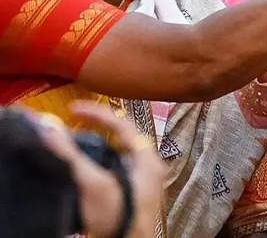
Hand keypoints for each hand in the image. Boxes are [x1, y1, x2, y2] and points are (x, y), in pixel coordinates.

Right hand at [39, 101, 164, 237]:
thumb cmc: (120, 220)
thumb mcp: (94, 185)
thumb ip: (73, 157)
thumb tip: (52, 131)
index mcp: (147, 160)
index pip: (123, 124)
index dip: (98, 114)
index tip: (75, 109)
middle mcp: (150, 168)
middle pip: (124, 137)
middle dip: (100, 127)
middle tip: (79, 121)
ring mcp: (143, 183)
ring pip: (121, 153)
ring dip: (100, 145)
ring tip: (80, 140)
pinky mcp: (134, 195)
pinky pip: (118, 169)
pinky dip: (101, 162)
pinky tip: (88, 168)